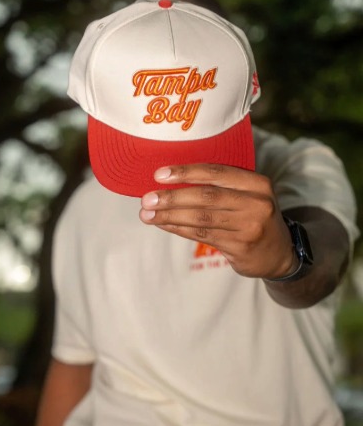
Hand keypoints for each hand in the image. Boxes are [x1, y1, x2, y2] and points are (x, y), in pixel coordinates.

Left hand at [139, 164, 292, 278]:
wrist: (279, 253)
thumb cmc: (251, 215)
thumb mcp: (246, 194)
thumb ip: (217, 185)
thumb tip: (168, 180)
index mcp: (257, 183)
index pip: (216, 172)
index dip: (185, 172)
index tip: (158, 175)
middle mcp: (257, 203)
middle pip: (206, 196)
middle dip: (172, 198)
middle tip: (146, 199)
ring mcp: (250, 226)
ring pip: (201, 218)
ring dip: (169, 216)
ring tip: (147, 214)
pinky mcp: (241, 246)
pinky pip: (201, 235)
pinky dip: (178, 228)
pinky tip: (163, 224)